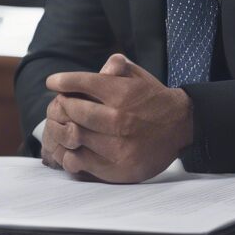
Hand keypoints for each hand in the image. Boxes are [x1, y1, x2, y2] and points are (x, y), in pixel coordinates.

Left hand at [44, 54, 193, 182]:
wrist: (181, 127)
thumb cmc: (152, 98)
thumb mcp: (137, 75)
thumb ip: (116, 65)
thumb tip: (98, 68)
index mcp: (123, 93)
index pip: (82, 83)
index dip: (62, 81)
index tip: (52, 83)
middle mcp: (120, 119)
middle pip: (74, 111)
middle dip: (62, 105)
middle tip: (60, 104)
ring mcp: (119, 146)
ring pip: (75, 136)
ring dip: (64, 128)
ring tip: (64, 124)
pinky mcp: (118, 169)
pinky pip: (82, 161)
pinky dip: (71, 151)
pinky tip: (72, 145)